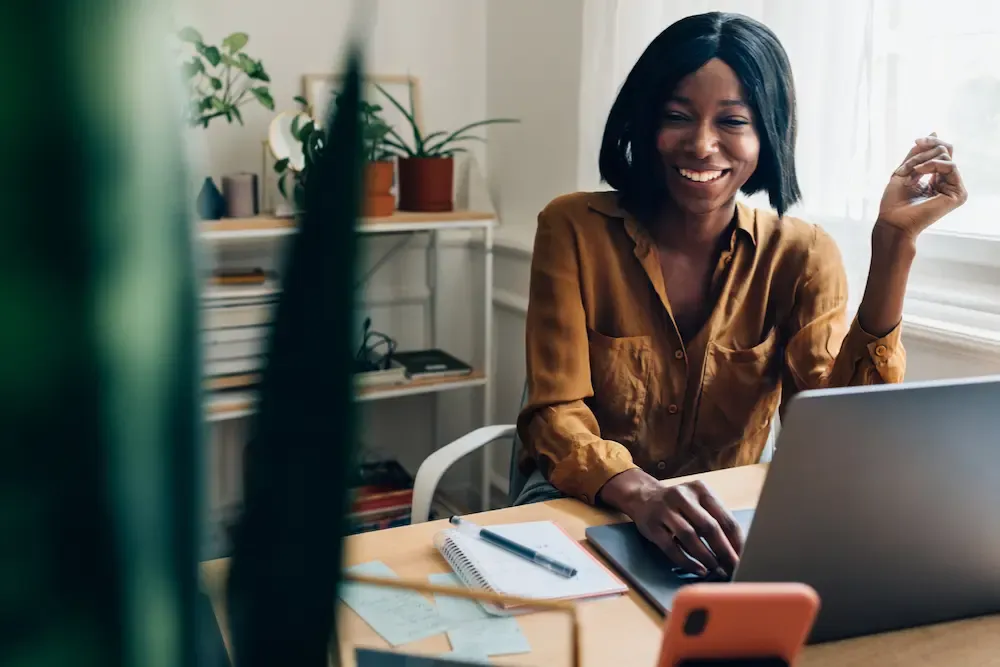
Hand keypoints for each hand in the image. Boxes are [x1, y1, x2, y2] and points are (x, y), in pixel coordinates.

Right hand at [601, 472, 744, 575]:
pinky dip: (687, 561)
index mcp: (700, 489)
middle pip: (709, 527)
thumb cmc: (679, 505)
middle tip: (733, 568)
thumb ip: (716, 520)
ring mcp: (665, 509)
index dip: (737, 541)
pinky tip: (698, 569)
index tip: (744, 558)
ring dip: (706, 557)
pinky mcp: (651, 525)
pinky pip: (671, 547)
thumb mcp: (698, 503)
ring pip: (689, 536)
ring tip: (716, 570)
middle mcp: (682, 496)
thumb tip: (738, 550)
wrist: (643, 496)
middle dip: (724, 551)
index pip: (725, 518)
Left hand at [876, 133, 967, 238]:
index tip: (916, 141)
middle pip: (945, 151)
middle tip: (907, 165)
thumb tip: (934, 132)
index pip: (941, 152)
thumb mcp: (904, 170)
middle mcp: (947, 182)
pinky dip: (932, 165)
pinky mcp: (958, 194)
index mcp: (936, 178)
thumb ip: (918, 153)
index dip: (929, 143)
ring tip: (909, 172)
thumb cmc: (894, 202)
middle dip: (922, 153)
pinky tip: (919, 172)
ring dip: (922, 160)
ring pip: (945, 157)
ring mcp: (954, 188)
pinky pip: (950, 166)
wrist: (893, 221)